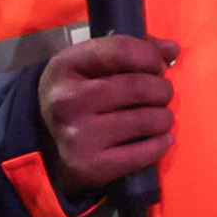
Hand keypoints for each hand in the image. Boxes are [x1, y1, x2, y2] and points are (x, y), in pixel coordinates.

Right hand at [36, 34, 178, 198]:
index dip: (150, 56)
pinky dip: (160, 144)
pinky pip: (144, 153)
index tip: (159, 66)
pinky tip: (161, 139)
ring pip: (147, 120)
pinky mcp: (92, 166)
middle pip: (138, 86)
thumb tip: (171, 50)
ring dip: (164, 117)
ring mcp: (79, 136)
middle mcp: (68, 101)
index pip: (120, 50)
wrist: (45, 145)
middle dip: (162, 90)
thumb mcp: (88, 66)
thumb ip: (128, 51)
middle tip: (162, 95)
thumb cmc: (76, 96)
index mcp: (65, 67)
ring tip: (159, 117)